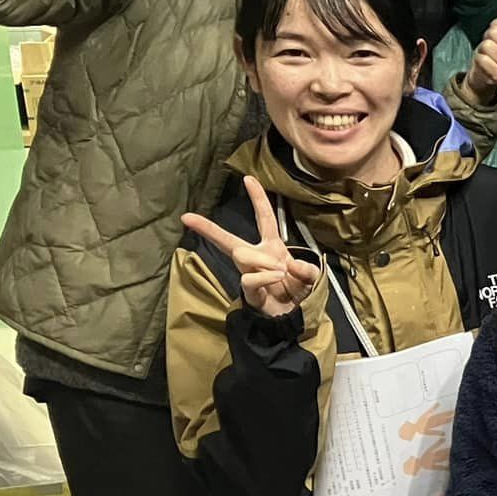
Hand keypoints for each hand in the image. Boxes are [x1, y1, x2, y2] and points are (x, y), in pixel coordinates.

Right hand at [181, 176, 318, 318]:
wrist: (295, 317)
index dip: (258, 198)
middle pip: (229, 239)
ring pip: (243, 255)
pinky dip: (265, 276)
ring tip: (280, 272)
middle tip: (186, 217)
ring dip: (264, 261)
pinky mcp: (247, 289)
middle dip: (208, 228)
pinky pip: (249, 276)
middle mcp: (257, 256)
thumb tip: (285, 264)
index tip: (248, 178)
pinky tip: (276, 278)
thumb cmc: (300, 292)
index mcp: (272, 247)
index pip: (265, 218)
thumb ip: (305, 268)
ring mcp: (250, 272)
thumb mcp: (310, 276)